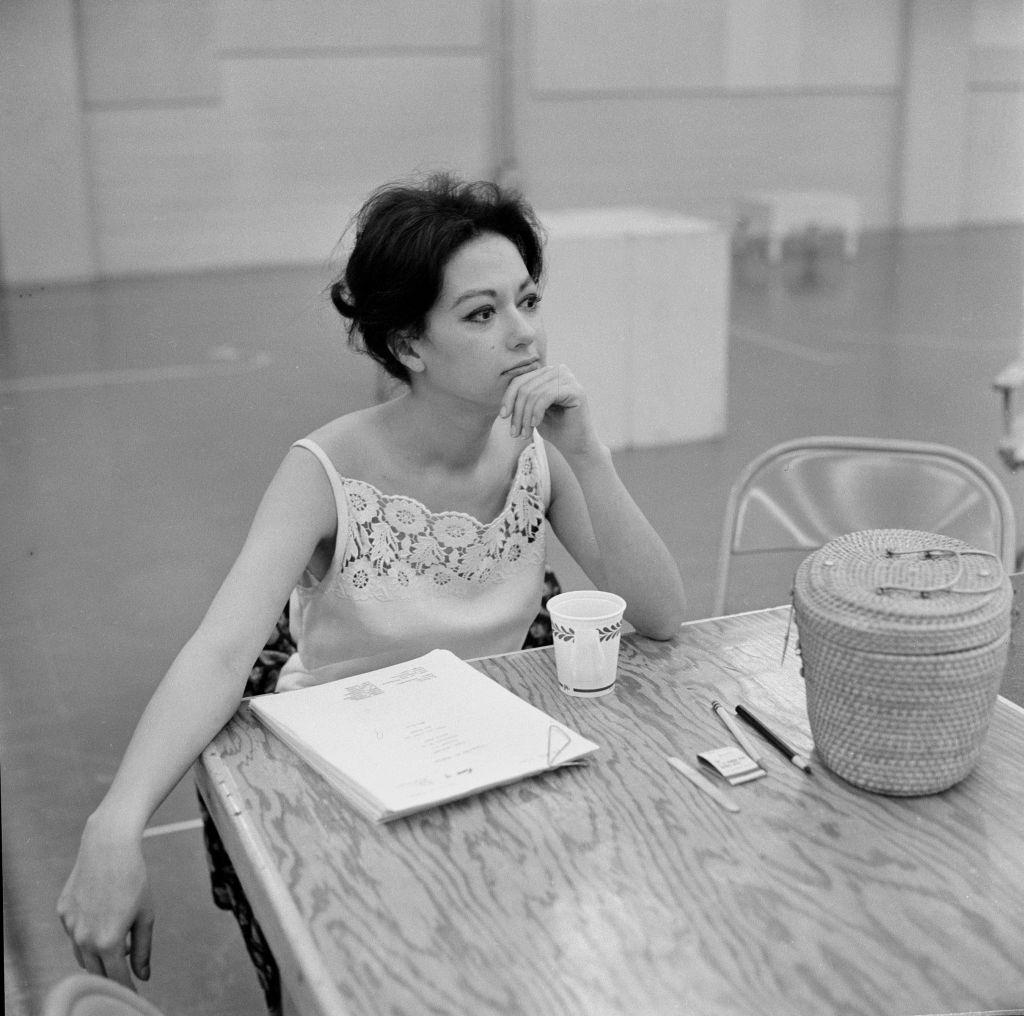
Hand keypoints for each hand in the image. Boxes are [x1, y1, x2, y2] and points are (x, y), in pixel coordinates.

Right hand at [57, 822, 153, 988]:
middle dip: (111, 974)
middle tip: (125, 970)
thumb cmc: (134, 879)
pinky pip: (74, 933)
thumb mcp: (146, 915)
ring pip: (83, 954)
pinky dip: (87, 933)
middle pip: (96, 971)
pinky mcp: (62, 912)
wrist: (109, 846)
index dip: (126, 988)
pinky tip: (101, 913)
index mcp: (108, 941)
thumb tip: (143, 976)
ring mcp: (70, 926)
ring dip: (98, 954)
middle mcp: (84, 938)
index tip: (133, 995)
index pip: (115, 979)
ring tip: (116, 936)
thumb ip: (143, 949)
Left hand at [500, 363, 598, 454]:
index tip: (503, 417)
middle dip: (517, 412)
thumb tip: (502, 394)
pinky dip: (537, 412)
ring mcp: (568, 378)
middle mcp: (559, 370)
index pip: (520, 381)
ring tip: (524, 434)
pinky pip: (546, 396)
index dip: (508, 398)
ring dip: (525, 417)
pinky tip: (535, 424)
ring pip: (534, 393)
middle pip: (525, 387)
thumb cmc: (554, 428)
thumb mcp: (531, 410)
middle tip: (515, 433)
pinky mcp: (576, 390)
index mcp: (547, 373)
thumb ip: (521, 397)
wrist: (576, 445)